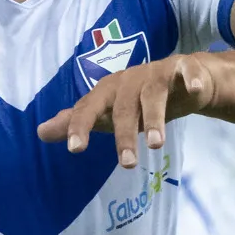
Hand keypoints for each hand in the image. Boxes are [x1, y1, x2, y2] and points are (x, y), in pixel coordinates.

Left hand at [34, 54, 223, 167]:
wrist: (178, 78)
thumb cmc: (137, 99)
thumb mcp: (106, 112)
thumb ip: (77, 122)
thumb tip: (40, 133)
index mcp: (107, 91)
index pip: (87, 109)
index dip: (79, 127)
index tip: (74, 149)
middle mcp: (129, 80)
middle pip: (123, 108)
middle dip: (124, 135)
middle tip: (126, 164)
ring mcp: (156, 74)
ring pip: (153, 96)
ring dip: (153, 119)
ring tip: (156, 146)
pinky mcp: (183, 70)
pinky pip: (186, 72)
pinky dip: (191, 80)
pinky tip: (194, 91)